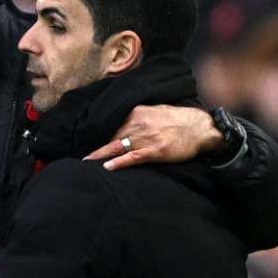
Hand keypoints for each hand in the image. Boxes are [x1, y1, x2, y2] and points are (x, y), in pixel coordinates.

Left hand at [84, 104, 220, 170]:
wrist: (199, 127)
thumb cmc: (175, 119)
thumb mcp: (151, 111)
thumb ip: (134, 116)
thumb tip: (119, 124)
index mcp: (134, 113)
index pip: (108, 124)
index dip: (95, 133)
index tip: (80, 140)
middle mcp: (136, 124)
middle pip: (108, 137)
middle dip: (93, 146)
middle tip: (78, 154)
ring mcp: (145, 138)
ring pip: (116, 147)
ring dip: (99, 155)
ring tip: (85, 162)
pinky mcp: (155, 151)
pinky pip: (132, 157)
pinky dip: (119, 162)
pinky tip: (107, 167)